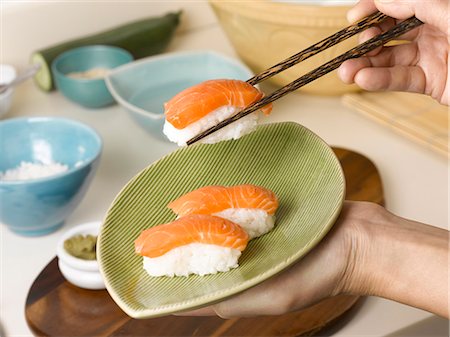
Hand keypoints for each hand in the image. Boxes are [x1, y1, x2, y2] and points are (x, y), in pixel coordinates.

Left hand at [177, 201, 448, 318]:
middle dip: (175, 240)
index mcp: (243, 284)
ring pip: (216, 225)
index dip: (168, 272)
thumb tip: (181, 303)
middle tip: (150, 229)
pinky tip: (205, 193)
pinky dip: (222, 201)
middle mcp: (245, 260)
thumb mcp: (270, 296)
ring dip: (196, 216)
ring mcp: (255, 236)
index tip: (142, 259)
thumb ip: (227, 298)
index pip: (196, 280)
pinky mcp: (266, 215)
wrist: (358, 238)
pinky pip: (237, 206)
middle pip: (201, 250)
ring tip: (170, 209)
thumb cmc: (320, 272)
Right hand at [338, 0, 448, 104]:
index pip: (399, 6)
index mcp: (439, 11)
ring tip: (346, 72)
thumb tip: (383, 0)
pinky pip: (400, 80)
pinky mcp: (430, 83)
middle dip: (367, 41)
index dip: (373, 10)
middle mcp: (433, 32)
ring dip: (365, 65)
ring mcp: (430, 58)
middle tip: (355, 48)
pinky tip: (363, 79)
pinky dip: (380, 81)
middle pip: (389, 34)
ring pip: (390, 59)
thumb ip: (420, 4)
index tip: (354, 17)